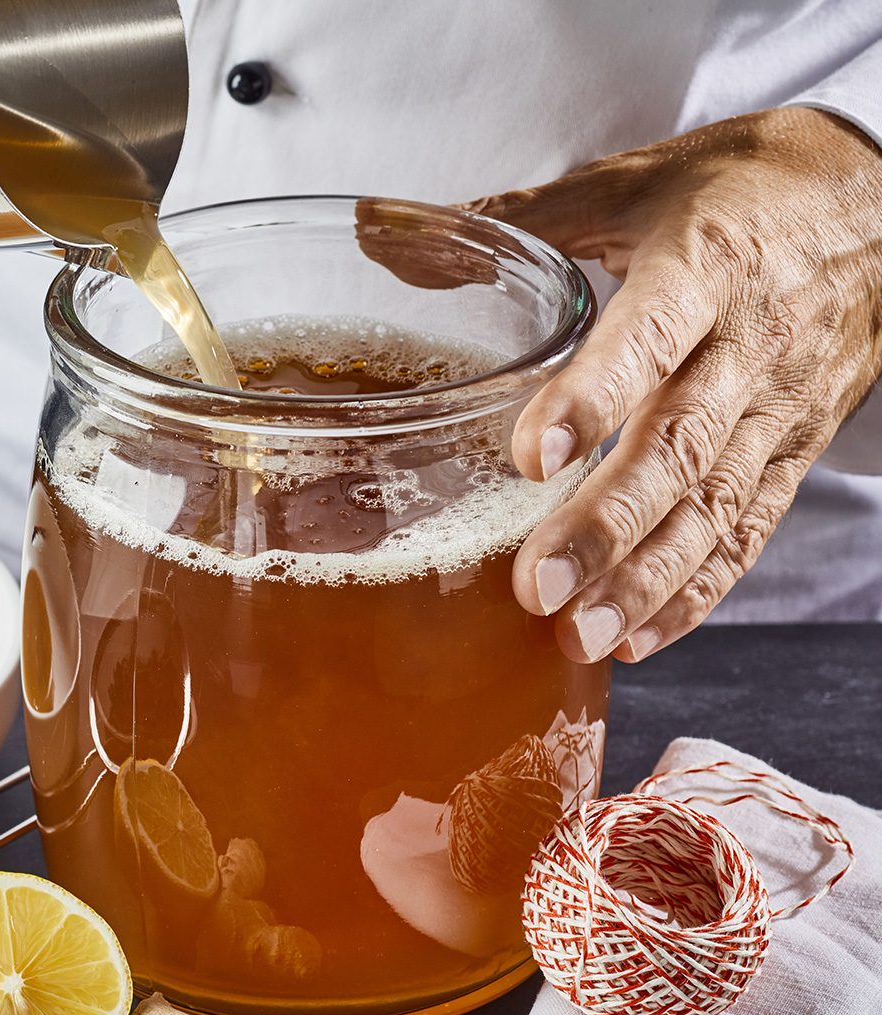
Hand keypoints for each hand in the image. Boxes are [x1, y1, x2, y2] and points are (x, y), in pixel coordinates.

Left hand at [462, 108, 881, 662]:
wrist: (880, 206)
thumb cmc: (739, 191)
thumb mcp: (633, 183)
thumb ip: (517, 215)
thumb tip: (378, 231)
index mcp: (704, 266)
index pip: (651, 337)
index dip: (593, 397)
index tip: (529, 459)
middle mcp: (748, 345)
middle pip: (680, 448)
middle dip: (607, 527)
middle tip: (537, 589)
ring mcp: (777, 409)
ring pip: (716, 507)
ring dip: (647, 581)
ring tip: (579, 637)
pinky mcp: (793, 452)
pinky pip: (749, 533)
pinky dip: (696, 592)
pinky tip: (639, 637)